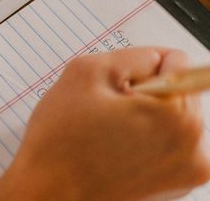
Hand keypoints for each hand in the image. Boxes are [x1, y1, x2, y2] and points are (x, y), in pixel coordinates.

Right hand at [0, 47, 209, 200]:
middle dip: (144, 95)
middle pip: (178, 93)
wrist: (49, 195)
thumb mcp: (86, 73)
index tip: (118, 89)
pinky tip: (113, 151)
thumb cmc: (61, 142)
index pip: (178, 63)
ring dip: (143, 118)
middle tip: (106, 113)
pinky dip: (144, 142)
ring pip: (171, 119)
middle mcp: (196, 149)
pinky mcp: (176, 187)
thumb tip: (158, 59)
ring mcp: (188, 173)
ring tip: (107, 134)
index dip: (140, 68)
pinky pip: (166, 146)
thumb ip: (132, 56)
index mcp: (179, 117)